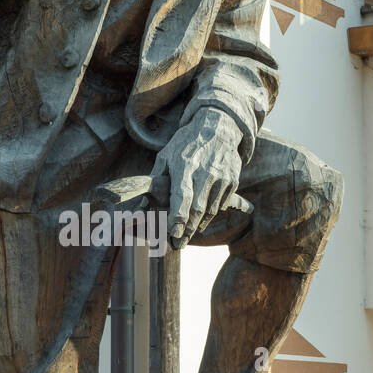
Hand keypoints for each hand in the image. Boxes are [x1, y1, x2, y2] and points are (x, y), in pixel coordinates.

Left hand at [150, 108, 244, 247]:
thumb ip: (155, 179)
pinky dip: (210, 214)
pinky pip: (220, 205)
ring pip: (210, 211)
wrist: (218, 127)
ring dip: (198, 225)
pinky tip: (202, 217)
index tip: (173, 233)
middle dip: (187, 229)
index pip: (182, 195)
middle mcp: (205, 171)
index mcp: (184, 165)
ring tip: (188, 234)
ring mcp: (221, 177)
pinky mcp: (232, 180)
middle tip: (179, 244)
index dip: (178, 216)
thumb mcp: (166, 155)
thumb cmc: (186, 144)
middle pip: (197, 208)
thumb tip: (140, 204)